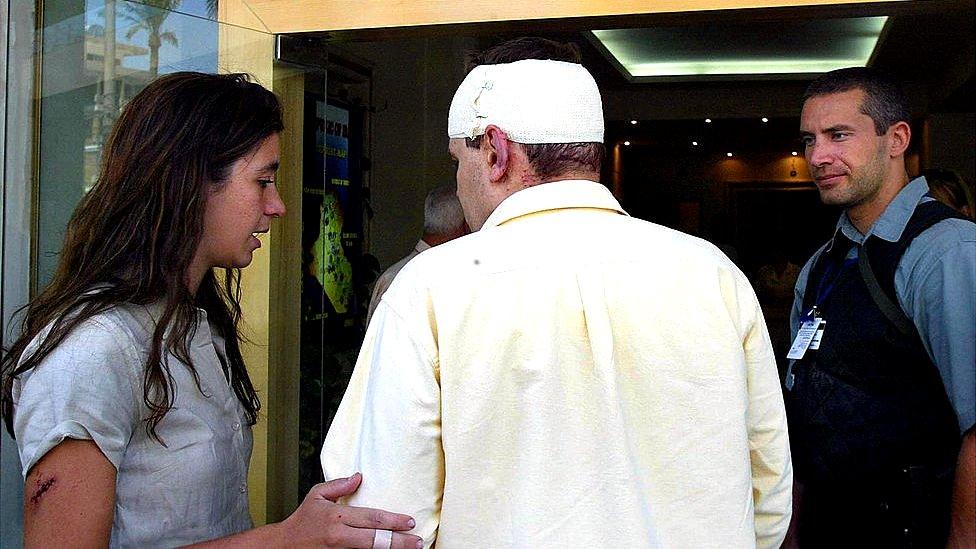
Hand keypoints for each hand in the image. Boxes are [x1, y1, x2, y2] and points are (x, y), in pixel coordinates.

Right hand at [278, 473, 422, 548]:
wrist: (283, 546)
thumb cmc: (302, 521)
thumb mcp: (317, 495)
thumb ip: (339, 485)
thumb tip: (359, 477)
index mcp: (337, 517)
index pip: (372, 519)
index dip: (393, 521)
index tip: (409, 522)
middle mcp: (340, 537)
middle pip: (376, 540)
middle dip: (399, 541)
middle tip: (417, 541)